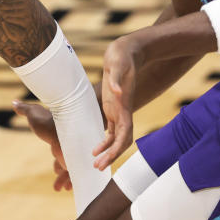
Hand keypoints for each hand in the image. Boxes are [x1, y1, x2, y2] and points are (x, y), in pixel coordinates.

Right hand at [12, 100, 71, 190]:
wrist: (64, 126)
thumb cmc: (49, 120)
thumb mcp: (34, 114)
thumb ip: (25, 110)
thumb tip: (14, 102)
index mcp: (60, 139)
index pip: (60, 154)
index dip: (58, 163)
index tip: (56, 171)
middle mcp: (69, 148)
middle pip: (66, 165)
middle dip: (62, 174)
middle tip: (58, 186)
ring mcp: (74, 156)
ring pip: (71, 172)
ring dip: (65, 180)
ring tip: (60, 188)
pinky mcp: (78, 163)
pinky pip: (76, 177)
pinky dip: (71, 183)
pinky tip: (67, 188)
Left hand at [92, 36, 138, 168]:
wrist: (125, 51)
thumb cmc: (122, 57)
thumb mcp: (119, 65)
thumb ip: (118, 78)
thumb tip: (118, 91)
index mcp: (124, 106)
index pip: (125, 134)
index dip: (116, 148)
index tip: (105, 158)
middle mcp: (123, 112)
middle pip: (121, 141)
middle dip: (111, 155)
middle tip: (96, 167)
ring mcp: (118, 111)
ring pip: (115, 138)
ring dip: (107, 151)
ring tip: (94, 163)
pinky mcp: (112, 108)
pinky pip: (110, 130)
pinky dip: (104, 141)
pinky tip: (95, 149)